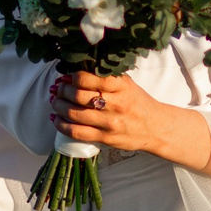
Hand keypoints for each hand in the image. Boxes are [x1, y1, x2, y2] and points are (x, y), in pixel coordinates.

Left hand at [50, 72, 210, 173]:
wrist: (155, 127)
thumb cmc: (137, 103)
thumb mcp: (127, 84)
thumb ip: (106, 77)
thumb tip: (76, 72)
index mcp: (121, 86)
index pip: (89, 77)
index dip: (72, 76)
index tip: (67, 76)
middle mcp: (115, 104)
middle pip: (78, 95)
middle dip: (63, 90)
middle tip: (59, 88)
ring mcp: (109, 122)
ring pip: (74, 113)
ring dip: (59, 106)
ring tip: (56, 101)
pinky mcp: (105, 138)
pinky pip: (76, 132)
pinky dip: (61, 125)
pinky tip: (56, 119)